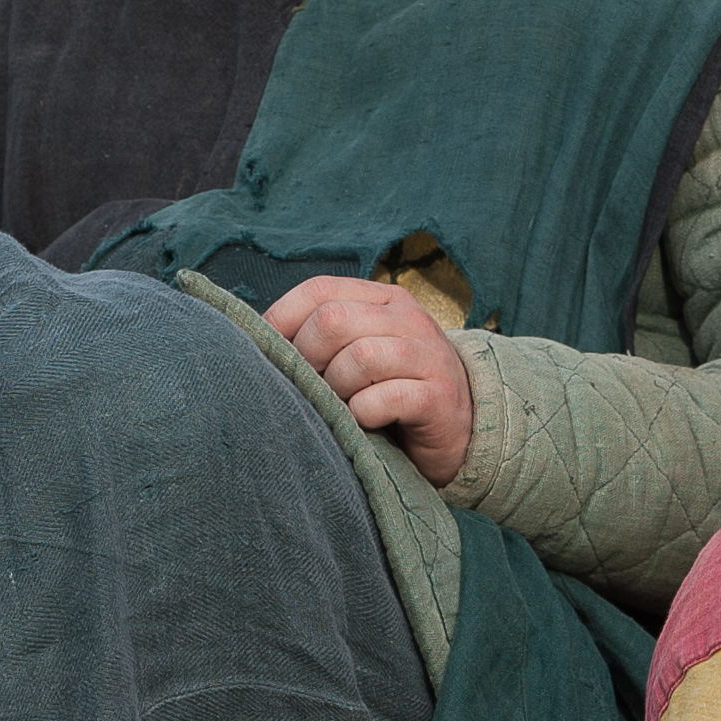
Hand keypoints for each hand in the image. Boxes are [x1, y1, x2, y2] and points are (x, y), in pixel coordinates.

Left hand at [264, 275, 475, 484]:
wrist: (462, 430)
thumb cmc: (393, 391)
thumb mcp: (361, 351)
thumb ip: (323, 338)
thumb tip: (258, 341)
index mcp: (383, 299)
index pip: (319, 290)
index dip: (282, 320)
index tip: (270, 354)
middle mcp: (408, 319)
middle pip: (333, 320)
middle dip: (308, 359)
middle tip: (312, 388)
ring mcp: (427, 356)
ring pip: (359, 357)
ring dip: (338, 390)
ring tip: (342, 407)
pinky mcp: (439, 397)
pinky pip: (385, 398)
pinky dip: (364, 414)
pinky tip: (366, 423)